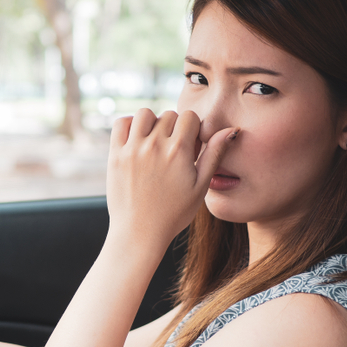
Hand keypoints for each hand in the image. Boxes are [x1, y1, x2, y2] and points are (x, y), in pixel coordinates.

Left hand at [106, 109, 236, 249]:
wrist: (139, 233)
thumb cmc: (173, 214)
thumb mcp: (200, 187)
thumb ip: (214, 155)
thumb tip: (231, 130)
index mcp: (178, 151)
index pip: (189, 117)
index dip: (193, 129)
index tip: (189, 146)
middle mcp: (154, 145)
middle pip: (169, 115)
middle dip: (174, 128)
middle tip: (173, 150)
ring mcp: (132, 148)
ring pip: (145, 114)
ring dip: (152, 122)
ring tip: (155, 141)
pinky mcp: (115, 155)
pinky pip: (121, 123)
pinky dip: (130, 125)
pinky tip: (137, 139)